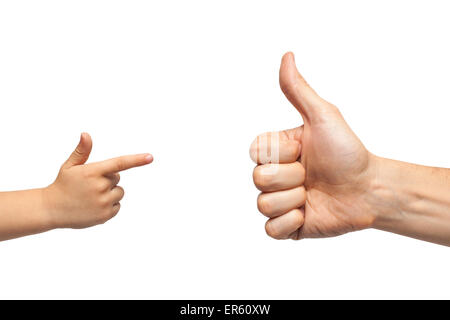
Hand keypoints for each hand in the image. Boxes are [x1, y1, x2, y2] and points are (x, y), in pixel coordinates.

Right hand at [44, 133, 152, 228]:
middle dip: (107, 179)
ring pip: (119, 192)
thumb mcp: (70, 166)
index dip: (136, 160)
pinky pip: (117, 206)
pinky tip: (94, 206)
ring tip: (91, 196)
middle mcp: (100, 187)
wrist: (51, 209)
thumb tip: (86, 134)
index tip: (150, 157)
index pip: (119, 163)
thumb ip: (82, 151)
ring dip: (110, 193)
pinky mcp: (105, 215)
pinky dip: (109, 206)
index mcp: (92, 172)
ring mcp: (103, 202)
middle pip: (117, 178)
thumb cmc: (63, 184)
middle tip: (89, 185)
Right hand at [250, 52, 376, 239]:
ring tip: (313, 195)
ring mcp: (280, 201)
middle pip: (258, 179)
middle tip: (312, 175)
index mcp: (276, 151)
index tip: (303, 151)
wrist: (369, 189)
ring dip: (294, 200)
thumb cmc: (348, 151)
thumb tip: (287, 56)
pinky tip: (308, 213)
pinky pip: (270, 229)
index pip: (254, 153)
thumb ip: (298, 90)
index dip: (279, 155)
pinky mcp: (287, 226)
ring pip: (263, 204)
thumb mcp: (322, 117)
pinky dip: (290, 223)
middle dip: (291, 177)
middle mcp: (275, 175)